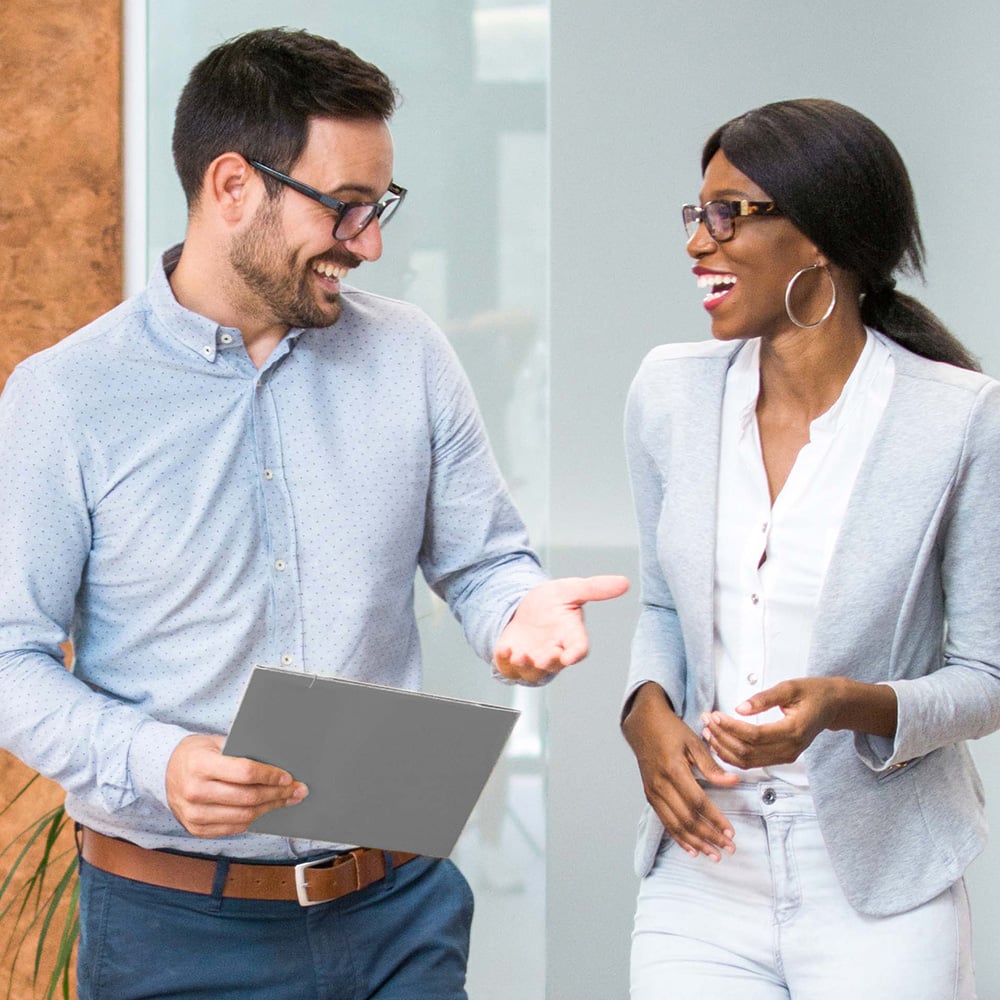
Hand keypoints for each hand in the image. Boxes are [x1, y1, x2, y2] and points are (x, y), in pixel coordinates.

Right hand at [165, 734, 307, 837]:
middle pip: (247, 797)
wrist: (163, 770)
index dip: (270, 775)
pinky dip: (252, 820)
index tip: (287, 776)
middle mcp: (194, 791)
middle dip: (277, 794)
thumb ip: (241, 752)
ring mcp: (193, 813)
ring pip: (243, 816)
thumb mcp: (215, 743)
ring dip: (269, 809)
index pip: (244, 772)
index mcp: (200, 764)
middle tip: (297, 790)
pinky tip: (264, 810)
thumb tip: (277, 763)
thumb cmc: (196, 753)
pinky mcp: (195, 828)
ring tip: (286, 801)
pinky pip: (232, 828)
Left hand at [493, 574, 628, 681]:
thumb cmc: (550, 602)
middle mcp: (554, 652)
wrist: (521, 606)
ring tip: (520, 655)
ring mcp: (533, 659)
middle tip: (544, 657)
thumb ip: (594, 588)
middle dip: (549, 662)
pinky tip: (504, 650)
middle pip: (555, 665)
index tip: (571, 655)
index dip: (576, 653)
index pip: (579, 649)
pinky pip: (509, 668)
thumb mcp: (569, 589)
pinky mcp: (512, 660)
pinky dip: (505, 662)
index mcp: (570, 636)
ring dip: (526, 666)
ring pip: (532, 672)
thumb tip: (625, 582)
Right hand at [623, 683, 738, 861]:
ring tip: (713, 854)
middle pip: (687, 819)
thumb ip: (712, 765)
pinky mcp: (650, 795)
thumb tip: (733, 781)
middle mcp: (661, 784)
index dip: (715, 819)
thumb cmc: (670, 730)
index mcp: (674, 769)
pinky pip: (665, 822)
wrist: (643, 724)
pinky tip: (691, 849)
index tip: (731, 831)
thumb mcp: (693, 741)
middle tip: (728, 848)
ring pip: (675, 825)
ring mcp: (653, 792)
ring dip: (696, 843)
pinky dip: (679, 838)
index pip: (698, 802)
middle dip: (709, 837)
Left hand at [701, 678, 841, 769]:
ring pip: (748, 761)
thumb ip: (764, 698)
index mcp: (794, 730)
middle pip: (748, 751)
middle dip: (723, 737)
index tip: (715, 715)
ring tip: (708, 732)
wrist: (833, 705)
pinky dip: (734, 756)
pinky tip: (720, 744)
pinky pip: (754, 762)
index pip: (755, 735)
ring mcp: (787, 756)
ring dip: (725, 749)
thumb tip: (740, 708)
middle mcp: (790, 748)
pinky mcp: (782, 757)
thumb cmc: (813, 693)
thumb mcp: (790, 687)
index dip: (731, 727)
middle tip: (706, 721)